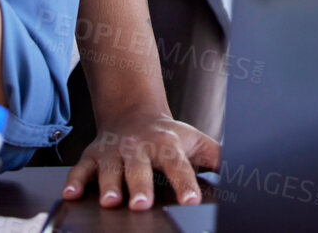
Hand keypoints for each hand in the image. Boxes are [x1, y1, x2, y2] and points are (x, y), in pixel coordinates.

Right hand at [63, 112, 220, 209]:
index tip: (190, 200)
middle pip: (140, 168)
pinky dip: (75, 181)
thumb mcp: (196, 142)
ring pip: (110, 169)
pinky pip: (81, 169)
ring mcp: (114, 152)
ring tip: (111, 201)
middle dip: (140, 186)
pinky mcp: (93, 156)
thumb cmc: (168, 136)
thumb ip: (218, 158)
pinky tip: (72, 194)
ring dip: (109, 184)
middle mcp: (139, 147)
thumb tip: (246, 172)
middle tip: (141, 204)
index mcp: (167, 145)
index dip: (185, 183)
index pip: (178, 165)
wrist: (133, 113)